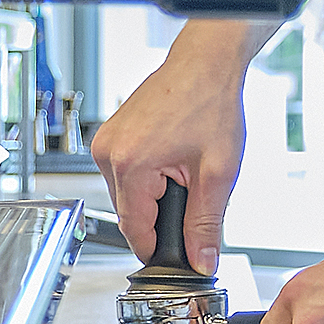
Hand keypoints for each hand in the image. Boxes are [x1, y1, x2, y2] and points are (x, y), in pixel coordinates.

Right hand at [90, 34, 249, 269]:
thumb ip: (207, 224)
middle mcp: (108, 152)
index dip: (158, 249)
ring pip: (127, 194)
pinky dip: (148, 176)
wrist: (206, 63)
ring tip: (184, 169)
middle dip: (161, 215)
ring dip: (154, 194)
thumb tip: (201, 260)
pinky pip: (125, 173)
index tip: (178, 256)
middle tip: (193, 194)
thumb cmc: (211, 102)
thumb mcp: (218, 174)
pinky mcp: (110, 134)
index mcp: (130, 164)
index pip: (134, 231)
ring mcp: (105, 141)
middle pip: (130, 213)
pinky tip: (172, 157)